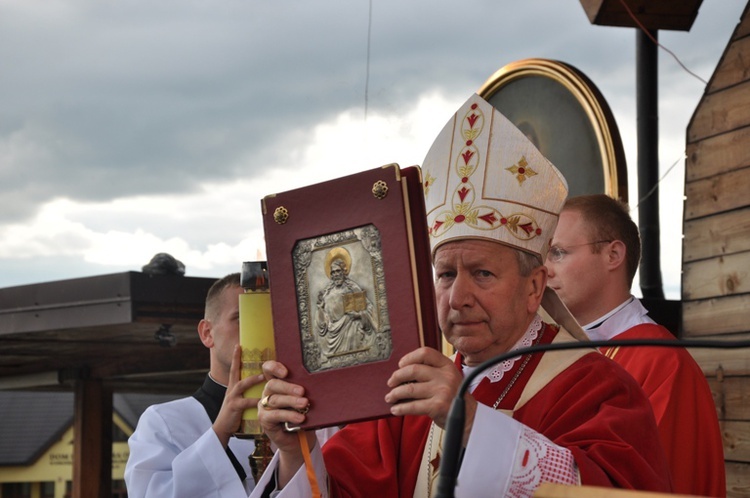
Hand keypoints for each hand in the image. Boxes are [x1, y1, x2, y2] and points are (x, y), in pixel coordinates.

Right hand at [212, 344, 264, 446]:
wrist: (223, 428)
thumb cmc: (235, 413)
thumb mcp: (240, 399)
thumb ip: (248, 391)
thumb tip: (261, 383)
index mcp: (233, 386)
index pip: (234, 368)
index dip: (236, 357)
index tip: (238, 345)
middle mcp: (231, 389)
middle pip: (234, 371)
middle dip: (237, 359)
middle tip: (242, 348)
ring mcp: (231, 397)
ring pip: (242, 385)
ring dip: (253, 379)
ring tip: (262, 376)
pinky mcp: (234, 407)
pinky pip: (246, 402)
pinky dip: (255, 401)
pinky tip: (263, 400)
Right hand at [259, 360, 316, 486]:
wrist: (298, 440)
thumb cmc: (302, 415)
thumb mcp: (303, 400)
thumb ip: (304, 391)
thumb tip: (321, 383)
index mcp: (277, 384)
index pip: (268, 369)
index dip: (274, 367)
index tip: (286, 371)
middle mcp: (267, 393)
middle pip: (272, 384)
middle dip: (288, 386)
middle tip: (302, 391)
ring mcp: (264, 407)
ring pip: (274, 399)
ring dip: (291, 401)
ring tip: (305, 404)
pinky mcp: (264, 420)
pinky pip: (275, 415)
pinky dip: (289, 415)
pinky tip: (300, 418)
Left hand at [385, 347, 476, 434]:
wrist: (469, 418)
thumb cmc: (453, 398)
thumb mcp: (447, 379)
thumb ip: (431, 372)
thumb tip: (401, 373)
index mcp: (447, 365)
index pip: (425, 353)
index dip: (409, 357)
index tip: (400, 365)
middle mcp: (446, 376)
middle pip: (413, 370)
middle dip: (397, 376)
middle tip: (391, 383)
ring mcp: (442, 391)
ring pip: (409, 389)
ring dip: (395, 394)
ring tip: (390, 397)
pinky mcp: (438, 406)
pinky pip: (412, 406)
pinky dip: (400, 408)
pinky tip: (396, 409)